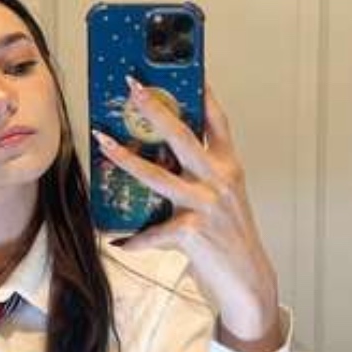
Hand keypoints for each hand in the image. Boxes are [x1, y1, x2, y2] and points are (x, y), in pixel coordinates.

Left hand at [92, 79, 281, 351]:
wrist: (249, 282)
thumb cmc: (230, 239)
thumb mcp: (223, 199)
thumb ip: (199, 176)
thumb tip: (160, 158)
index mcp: (229, 168)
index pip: (217, 122)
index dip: (204, 94)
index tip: (189, 69)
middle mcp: (219, 181)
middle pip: (183, 136)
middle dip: (156, 108)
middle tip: (133, 87)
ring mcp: (206, 205)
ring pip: (158, 176)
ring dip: (126, 158)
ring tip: (102, 142)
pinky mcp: (193, 232)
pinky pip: (154, 230)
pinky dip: (135, 238)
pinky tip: (120, 241)